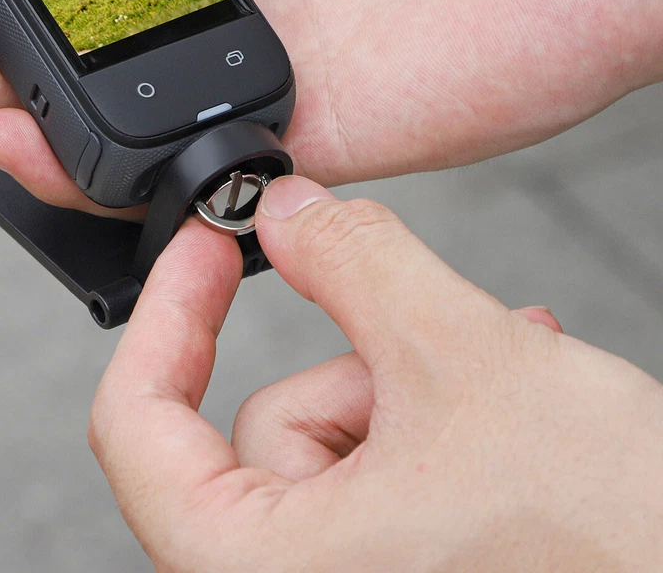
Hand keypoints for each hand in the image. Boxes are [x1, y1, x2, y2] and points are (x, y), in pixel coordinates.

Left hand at [90, 175, 662, 570]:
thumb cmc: (614, 542)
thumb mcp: (460, 358)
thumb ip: (354, 263)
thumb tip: (289, 212)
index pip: (135, 426)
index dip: (165, 315)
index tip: (203, 250)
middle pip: (264, 426)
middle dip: (359, 362)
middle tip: (435, 342)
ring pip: (331, 440)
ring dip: (410, 387)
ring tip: (500, 380)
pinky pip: (378, 472)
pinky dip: (429, 422)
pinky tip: (502, 401)